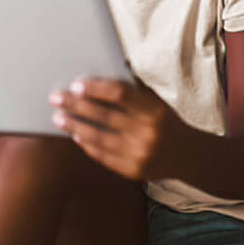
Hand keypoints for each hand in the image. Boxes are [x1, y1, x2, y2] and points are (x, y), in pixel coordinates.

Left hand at [49, 78, 184, 181]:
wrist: (188, 154)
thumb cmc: (164, 119)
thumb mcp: (155, 100)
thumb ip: (131, 89)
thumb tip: (98, 72)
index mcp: (154, 110)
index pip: (120, 94)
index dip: (96, 88)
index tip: (76, 84)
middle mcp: (148, 133)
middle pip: (104, 116)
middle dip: (76, 106)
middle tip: (55, 98)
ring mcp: (140, 155)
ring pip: (100, 138)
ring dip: (75, 127)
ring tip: (58, 118)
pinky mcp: (134, 171)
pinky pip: (104, 156)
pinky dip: (87, 145)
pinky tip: (75, 136)